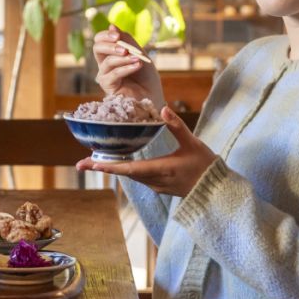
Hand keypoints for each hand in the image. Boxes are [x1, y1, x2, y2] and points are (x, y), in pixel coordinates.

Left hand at [76, 106, 216, 196]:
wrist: (216, 190)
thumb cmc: (206, 165)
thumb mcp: (192, 142)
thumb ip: (177, 125)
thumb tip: (163, 108)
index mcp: (162, 169)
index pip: (130, 169)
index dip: (110, 166)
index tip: (92, 164)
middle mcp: (155, 181)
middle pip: (124, 173)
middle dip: (103, 167)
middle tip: (81, 163)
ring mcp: (157, 186)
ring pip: (130, 176)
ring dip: (113, 169)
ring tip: (93, 162)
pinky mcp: (160, 188)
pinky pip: (138, 178)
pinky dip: (126, 171)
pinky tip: (118, 164)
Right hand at [91, 26, 163, 105]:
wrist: (153, 97)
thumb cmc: (147, 77)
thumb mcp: (139, 54)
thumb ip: (127, 41)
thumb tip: (111, 25)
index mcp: (111, 55)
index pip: (100, 40)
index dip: (106, 35)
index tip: (116, 34)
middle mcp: (105, 65)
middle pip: (97, 48)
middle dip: (110, 45)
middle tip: (124, 48)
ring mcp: (105, 76)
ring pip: (107, 62)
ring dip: (123, 58)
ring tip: (137, 59)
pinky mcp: (108, 87)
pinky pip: (113, 74)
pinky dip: (126, 68)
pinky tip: (137, 65)